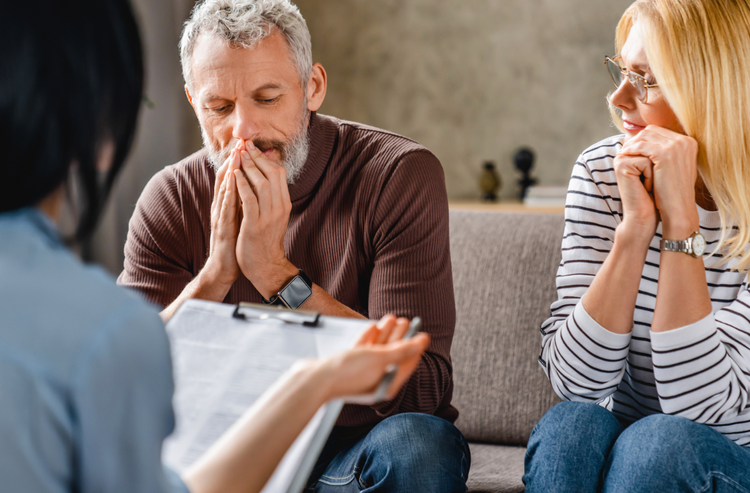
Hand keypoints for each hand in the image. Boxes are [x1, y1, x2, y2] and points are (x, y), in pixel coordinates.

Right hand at [204, 145, 243, 287]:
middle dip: (233, 160)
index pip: (231, 178)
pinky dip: (229, 192)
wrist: (225, 268)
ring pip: (224, 189)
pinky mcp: (222, 228)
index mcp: (227, 205)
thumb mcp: (240, 218)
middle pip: (225, 179)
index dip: (237, 161)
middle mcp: (221, 207)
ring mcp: (220, 217)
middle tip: (240, 143)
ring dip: (229, 171)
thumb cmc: (234, 243)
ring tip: (236, 155)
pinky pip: (225, 207)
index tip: (245, 145)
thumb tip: (253, 186)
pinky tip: (233, 181)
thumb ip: (243, 202)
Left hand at [233, 140, 295, 298]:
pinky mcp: (255, 224)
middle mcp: (279, 207)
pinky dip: (241, 185)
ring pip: (261, 183)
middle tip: (245, 146)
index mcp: (284, 203)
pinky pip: (249, 199)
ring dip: (249, 167)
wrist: (265, 266)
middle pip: (272, 174)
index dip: (265, 158)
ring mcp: (268, 216)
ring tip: (239, 156)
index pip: (279, 173)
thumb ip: (270, 197)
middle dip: (257, 158)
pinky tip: (234, 175)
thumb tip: (263, 177)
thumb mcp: (273, 216)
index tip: (253, 148)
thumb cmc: (265, 240)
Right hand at [320, 315, 429, 400]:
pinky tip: (374, 326)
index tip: (422, 333)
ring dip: (386, 334)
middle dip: (400, 337)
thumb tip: (422, 343)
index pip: (406, 365)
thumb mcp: (380, 359)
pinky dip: (370, 338)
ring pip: (377, 351)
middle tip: (406, 321)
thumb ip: (402, 351)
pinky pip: (363, 351)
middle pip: (392, 356)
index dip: (415, 348)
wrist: (314, 379)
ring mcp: (361, 374)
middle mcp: (375, 381)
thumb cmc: (347, 373)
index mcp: (386, 385)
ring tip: (392, 318)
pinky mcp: (348, 366)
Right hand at [613, 149, 657, 242]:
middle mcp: (625, 152)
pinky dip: (651, 176)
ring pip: (651, 152)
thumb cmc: (656, 194)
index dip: (664, 158)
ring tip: (651, 184)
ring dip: (657, 170)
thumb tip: (675, 136)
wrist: (646, 215)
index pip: (655, 141)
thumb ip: (663, 150)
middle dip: (661, 163)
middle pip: (653, 144)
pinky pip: (646, 162)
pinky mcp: (621, 165)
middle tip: (656, 181)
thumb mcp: (662, 168)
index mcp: (633, 150)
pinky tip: (645, 188)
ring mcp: (621, 157)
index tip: (661, 176)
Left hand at [619, 126, 699, 235]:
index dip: (643, 138)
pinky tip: (624, 156)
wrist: (679, 208)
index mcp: (689, 142)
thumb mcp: (674, 167)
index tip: (631, 147)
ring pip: (645, 136)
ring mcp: (677, 146)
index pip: (659, 131)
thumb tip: (649, 144)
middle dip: (636, 139)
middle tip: (624, 149)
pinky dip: (631, 150)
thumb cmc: (673, 191)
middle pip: (652, 130)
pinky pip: (641, 146)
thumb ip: (666, 153)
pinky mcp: (666, 153)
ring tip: (622, 153)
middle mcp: (685, 141)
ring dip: (632, 144)